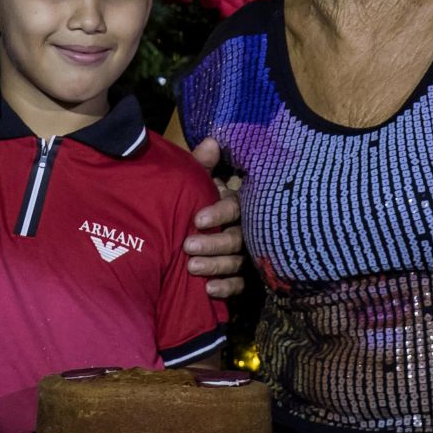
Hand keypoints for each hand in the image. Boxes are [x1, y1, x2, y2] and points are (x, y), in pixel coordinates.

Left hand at [185, 138, 245, 298]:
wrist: (189, 231)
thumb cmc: (195, 202)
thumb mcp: (197, 182)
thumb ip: (202, 165)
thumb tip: (211, 142)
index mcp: (236, 204)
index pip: (235, 207)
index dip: (219, 213)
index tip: (197, 219)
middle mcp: (245, 229)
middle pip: (237, 238)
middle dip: (213, 243)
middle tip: (187, 247)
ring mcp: (245, 254)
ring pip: (237, 261)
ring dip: (216, 265)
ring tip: (191, 267)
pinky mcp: (242, 276)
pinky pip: (240, 285)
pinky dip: (226, 288)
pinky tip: (209, 290)